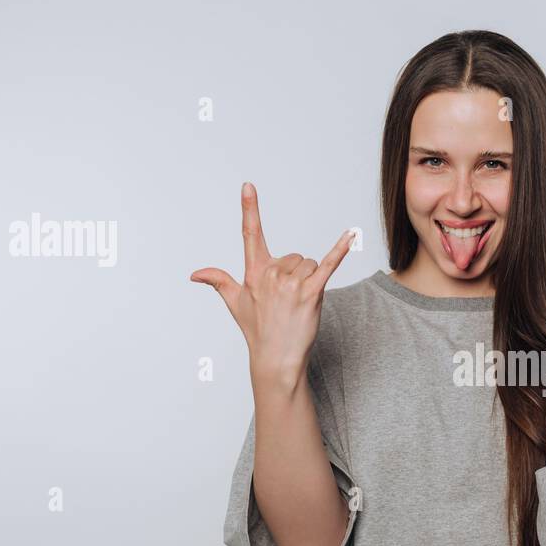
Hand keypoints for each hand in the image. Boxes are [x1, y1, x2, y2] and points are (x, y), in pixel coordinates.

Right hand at [190, 182, 353, 391]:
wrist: (276, 359)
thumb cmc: (257, 330)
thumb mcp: (235, 303)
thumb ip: (218, 281)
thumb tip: (195, 274)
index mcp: (254, 272)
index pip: (250, 234)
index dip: (250, 209)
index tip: (248, 186)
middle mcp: (271, 274)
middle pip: (295, 256)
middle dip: (297, 275)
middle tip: (289, 301)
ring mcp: (291, 283)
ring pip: (311, 264)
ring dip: (311, 281)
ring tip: (300, 304)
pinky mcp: (311, 293)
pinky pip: (328, 265)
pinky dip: (340, 250)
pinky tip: (350, 236)